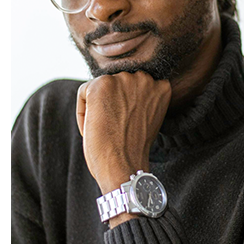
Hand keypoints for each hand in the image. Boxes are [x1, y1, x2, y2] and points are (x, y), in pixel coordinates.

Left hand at [76, 71, 171, 196]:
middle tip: (114, 128)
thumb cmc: (134, 148)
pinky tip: (94, 128)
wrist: (124, 165)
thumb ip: (140, 99)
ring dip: (98, 107)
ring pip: (100, 88)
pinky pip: (83, 92)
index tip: (125, 124)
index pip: (133, 86)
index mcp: (160, 86)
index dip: (126, 108)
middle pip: (116, 85)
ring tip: (106, 128)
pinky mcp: (101, 85)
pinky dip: (83, 113)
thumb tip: (123, 92)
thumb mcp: (147, 117)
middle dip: (112, 104)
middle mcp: (144, 78)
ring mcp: (122, 79)